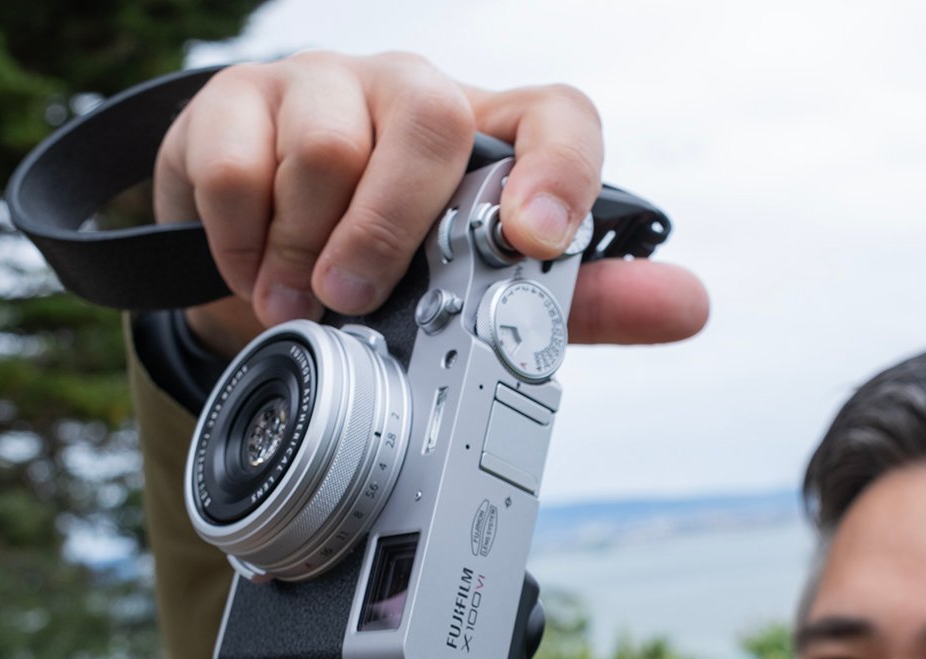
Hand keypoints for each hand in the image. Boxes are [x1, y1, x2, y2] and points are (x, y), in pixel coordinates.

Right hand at [154, 51, 707, 355]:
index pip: (557, 117)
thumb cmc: (397, 270)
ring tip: (297, 303)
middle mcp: (417, 95)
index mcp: (493, 139)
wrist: (273, 265)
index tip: (537, 240)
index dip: (559, 171)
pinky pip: (237, 163)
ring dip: (306, 248)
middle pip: (432, 121)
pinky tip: (250, 271)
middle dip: (392, 229)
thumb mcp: (484, 296)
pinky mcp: (239, 99)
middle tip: (358, 301)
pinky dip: (241, 240)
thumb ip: (582, 302)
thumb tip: (689, 304)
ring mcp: (326, 86)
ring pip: (328, 144)